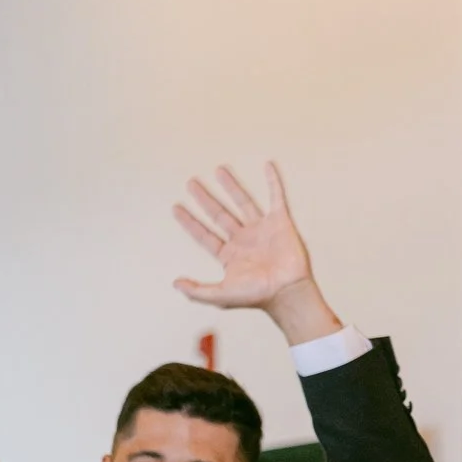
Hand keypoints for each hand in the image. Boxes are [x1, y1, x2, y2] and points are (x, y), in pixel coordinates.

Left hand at [171, 162, 342, 343]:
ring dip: (231, 186)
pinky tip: (266, 166)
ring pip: (243, 202)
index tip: (175, 208)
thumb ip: (197, 290)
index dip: (189, 222)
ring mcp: (261, 229)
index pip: (204, 235)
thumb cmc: (256, 296)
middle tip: (191, 183)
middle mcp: (243, 239)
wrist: (286, 291)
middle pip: (219, 214)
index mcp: (229, 255)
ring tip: (218, 170)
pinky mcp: (279, 222)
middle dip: (205, 199)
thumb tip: (174, 283)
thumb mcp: (220, 295)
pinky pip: (276, 197)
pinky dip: (272, 182)